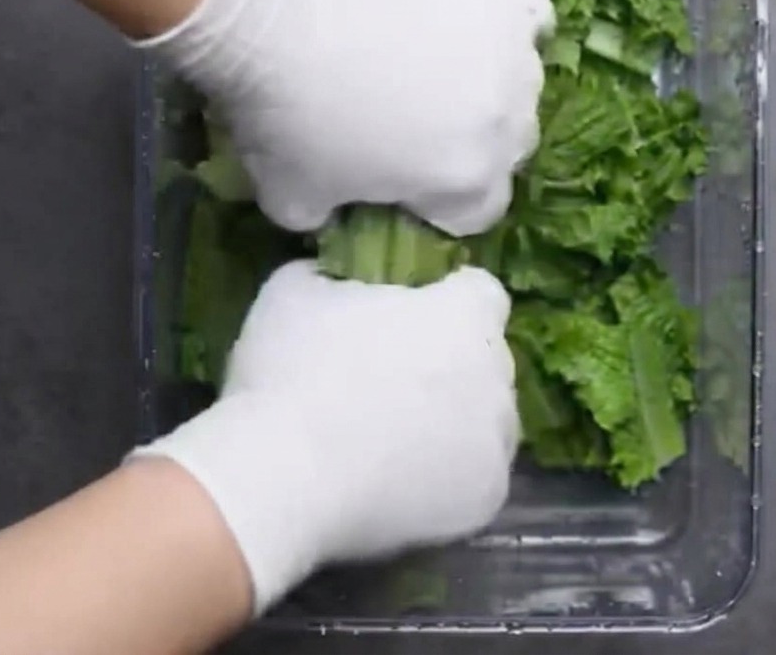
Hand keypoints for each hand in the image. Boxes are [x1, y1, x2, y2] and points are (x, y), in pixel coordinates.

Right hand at [131, 260, 518, 613]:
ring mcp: (494, 443)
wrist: (280, 478)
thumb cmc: (290, 373)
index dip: (449, 298)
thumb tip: (336, 282)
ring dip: (457, 420)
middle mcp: (495, 376)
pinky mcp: (484, 500)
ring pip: (487, 422)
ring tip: (397, 437)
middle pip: (487, 359)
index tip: (414, 314)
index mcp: (464, 316)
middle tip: (396, 378)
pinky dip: (449, 478)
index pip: (481, 292)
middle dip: (453, 361)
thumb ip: (333, 275)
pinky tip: (403, 481)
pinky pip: (477, 479)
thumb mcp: (294, 290)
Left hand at [148, 0, 552, 235]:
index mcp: (467, 181)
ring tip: (434, 62)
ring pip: (520, 84)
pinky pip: (530, 17)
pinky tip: (472, 25)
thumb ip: (331, 217)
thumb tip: (337, 211)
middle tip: (414, 119)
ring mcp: (511, 53)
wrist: (273, 9)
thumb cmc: (286, 113)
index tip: (404, 181)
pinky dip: (508, 27)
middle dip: (467, 143)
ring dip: (487, 83)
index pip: (477, 212)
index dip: (439, 203)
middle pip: (505, 148)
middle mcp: (506, 123)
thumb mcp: (293, 198)